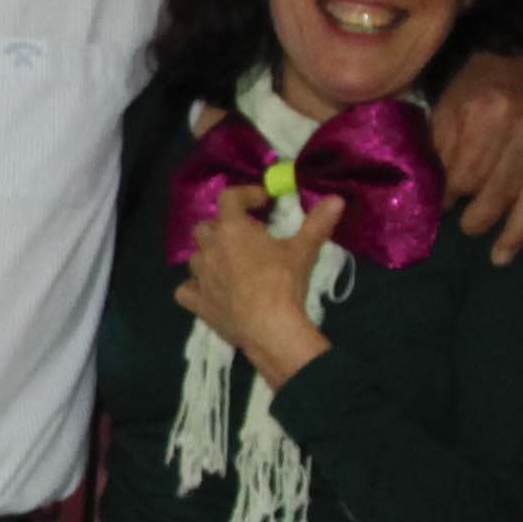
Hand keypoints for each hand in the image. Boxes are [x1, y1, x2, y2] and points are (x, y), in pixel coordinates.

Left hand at [172, 182, 338, 379]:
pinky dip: (194, 288)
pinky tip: (208, 291)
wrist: (270, 327)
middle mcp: (210, 249)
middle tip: (244, 235)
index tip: (263, 201)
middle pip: (205, 227)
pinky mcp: (198, 303)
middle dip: (222, 226)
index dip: (245, 194)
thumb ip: (318, 222)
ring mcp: (201, 276)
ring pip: (195, 258)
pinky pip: (185, 291)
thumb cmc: (284, 282)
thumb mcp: (304, 249)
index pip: (229, 198)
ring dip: (209, 256)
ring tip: (229, 263)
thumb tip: (336, 199)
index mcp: (232, 229)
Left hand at [433, 46, 522, 259]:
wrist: (519, 51)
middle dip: (479, 217)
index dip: (451, 195)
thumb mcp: (448, 106)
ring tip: (500, 258)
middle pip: (498, 191)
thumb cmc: (475, 81)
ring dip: (516, 234)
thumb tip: (436, 194)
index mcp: (488, 113)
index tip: (442, 205)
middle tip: (468, 227)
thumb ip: (441, 148)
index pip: (467, 173)